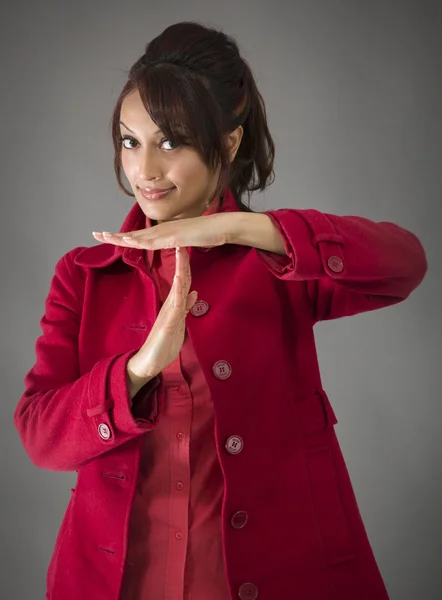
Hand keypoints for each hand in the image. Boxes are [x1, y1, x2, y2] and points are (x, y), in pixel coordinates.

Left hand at [92, 212, 233, 249]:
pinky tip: (131, 241)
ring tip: (105, 237)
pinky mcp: (176, 237)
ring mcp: (168, 232)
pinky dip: (142, 241)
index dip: (122, 237)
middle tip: (95, 234)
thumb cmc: (208, 233)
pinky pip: (156, 241)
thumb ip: (177, 243)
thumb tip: (172, 246)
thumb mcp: (187, 240)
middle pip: (134, 234)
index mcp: (164, 231)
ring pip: (141, 237)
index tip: (107, 237)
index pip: (139, 236)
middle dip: (114, 235)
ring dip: (123, 237)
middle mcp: (162, 229)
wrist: (222, 227)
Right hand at [126, 246, 196, 394]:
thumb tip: (194, 293)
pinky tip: (179, 280)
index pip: (183, 281)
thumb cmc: (163, 345)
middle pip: (180, 279)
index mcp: (175, 305)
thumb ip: (184, 309)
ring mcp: (168, 313)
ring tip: (181, 252)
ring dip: (180, 269)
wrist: (149, 363)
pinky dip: (177, 291)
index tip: (188, 248)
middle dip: (183, 260)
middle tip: (184, 239)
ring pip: (176, 287)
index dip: (186, 265)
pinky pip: (174, 305)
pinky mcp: (167, 323)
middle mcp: (171, 305)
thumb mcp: (179, 324)